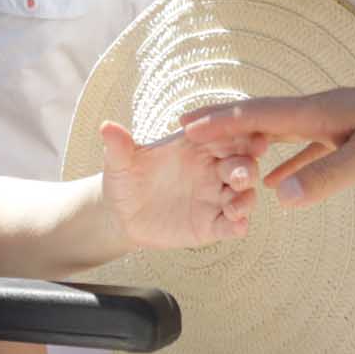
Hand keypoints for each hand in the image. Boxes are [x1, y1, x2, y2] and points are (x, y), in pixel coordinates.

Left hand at [97, 117, 255, 250]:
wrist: (121, 214)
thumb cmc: (125, 179)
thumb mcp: (120, 162)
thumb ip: (119, 145)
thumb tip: (107, 126)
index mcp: (196, 145)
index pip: (223, 134)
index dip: (237, 135)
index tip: (248, 137)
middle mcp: (212, 169)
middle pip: (241, 163)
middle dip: (246, 168)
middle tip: (239, 176)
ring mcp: (214, 197)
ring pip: (243, 195)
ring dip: (246, 199)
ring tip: (235, 206)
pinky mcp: (211, 224)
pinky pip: (232, 225)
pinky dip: (238, 225)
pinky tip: (236, 226)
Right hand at [185, 77, 354, 206]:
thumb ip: (325, 176)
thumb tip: (276, 195)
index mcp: (320, 111)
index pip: (258, 116)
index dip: (219, 122)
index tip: (183, 126)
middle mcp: (322, 113)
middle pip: (262, 119)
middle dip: (224, 127)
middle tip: (185, 135)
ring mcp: (338, 124)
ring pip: (282, 134)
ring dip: (250, 145)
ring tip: (220, 157)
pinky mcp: (353, 138)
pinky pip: (307, 150)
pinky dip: (285, 163)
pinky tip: (276, 181)